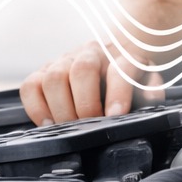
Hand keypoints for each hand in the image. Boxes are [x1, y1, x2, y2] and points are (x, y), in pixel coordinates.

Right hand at [18, 38, 161, 125]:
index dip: (118, 93)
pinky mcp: (44, 71)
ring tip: (71, 129)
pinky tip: (49, 124)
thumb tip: (150, 102)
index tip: (117, 115)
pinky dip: (36, 108)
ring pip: (53, 77)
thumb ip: (150, 90)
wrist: (111, 52)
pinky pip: (30, 86)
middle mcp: (89, 53)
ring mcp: (64, 60)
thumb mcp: (146, 79)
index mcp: (119, 54)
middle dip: (85, 104)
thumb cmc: (128, 73)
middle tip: (90, 127)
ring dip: (61, 109)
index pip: (119, 68)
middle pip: (81, 70)